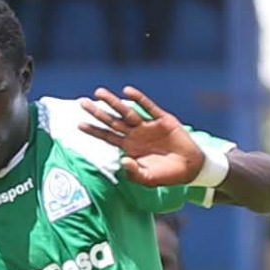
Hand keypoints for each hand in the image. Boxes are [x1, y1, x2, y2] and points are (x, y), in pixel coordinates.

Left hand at [79, 86, 206, 186]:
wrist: (191, 167)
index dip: (94, 131)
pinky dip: (138, 99)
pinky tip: (127, 91)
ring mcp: (148, 126)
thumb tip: (123, 160)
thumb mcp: (149, 179)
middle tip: (82, 102)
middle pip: (112, 121)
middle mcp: (136, 134)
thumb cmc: (167, 175)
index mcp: (130, 147)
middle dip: (97, 112)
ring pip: (127, 111)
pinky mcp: (162, 120)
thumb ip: (134, 173)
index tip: (79, 124)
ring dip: (113, 102)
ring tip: (99, 93)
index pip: (107, 137)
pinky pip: (148, 107)